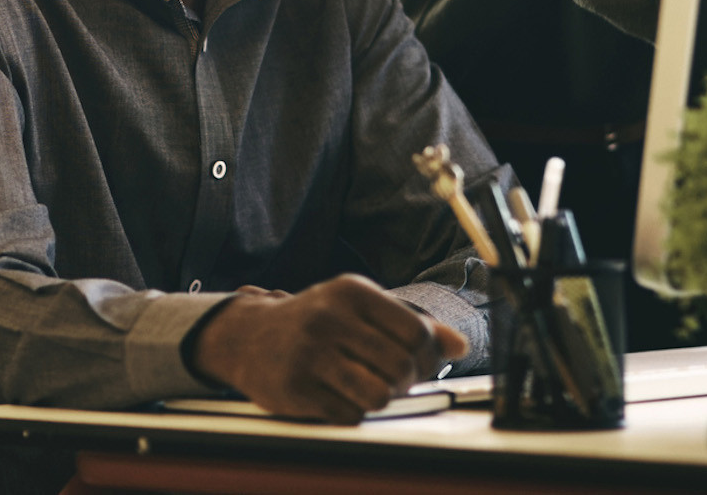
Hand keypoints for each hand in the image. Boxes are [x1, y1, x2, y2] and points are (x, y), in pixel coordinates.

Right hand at [186, 275, 466, 423]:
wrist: (248, 337)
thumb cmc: (316, 323)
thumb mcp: (360, 311)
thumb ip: (409, 326)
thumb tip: (458, 346)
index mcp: (352, 292)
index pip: (416, 332)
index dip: (427, 356)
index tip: (418, 364)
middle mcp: (330, 317)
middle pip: (401, 366)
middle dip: (406, 382)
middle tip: (393, 380)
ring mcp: (310, 353)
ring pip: (379, 395)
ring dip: (381, 399)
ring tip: (369, 389)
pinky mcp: (295, 388)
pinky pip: (349, 414)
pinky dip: (353, 411)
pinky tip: (338, 395)